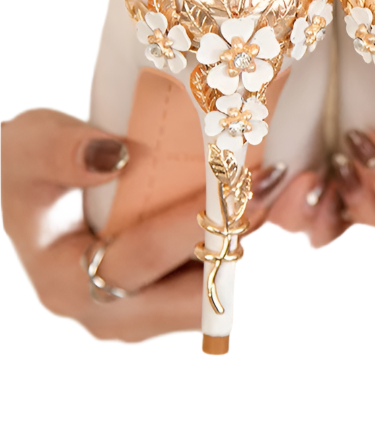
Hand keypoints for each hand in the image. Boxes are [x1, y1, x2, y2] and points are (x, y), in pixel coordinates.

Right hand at [0, 106, 340, 344]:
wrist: (20, 185)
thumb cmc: (19, 168)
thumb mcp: (27, 145)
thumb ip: (63, 151)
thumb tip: (120, 156)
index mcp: (65, 282)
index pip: (135, 263)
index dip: (183, 232)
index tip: (227, 196)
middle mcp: (101, 307)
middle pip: (178, 304)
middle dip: (226, 258)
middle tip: (263, 207)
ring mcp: (132, 303)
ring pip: (197, 299)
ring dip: (236, 254)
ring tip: (272, 201)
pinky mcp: (155, 287)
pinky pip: (200, 281)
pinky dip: (230, 249)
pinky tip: (255, 207)